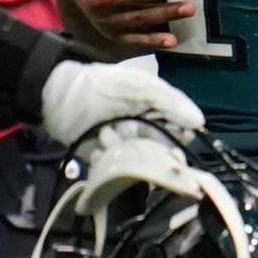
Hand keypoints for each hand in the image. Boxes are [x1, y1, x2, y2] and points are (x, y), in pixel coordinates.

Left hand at [37, 54, 202, 148]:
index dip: (178, 141)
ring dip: (123, 151)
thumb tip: (198, 122)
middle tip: (129, 136)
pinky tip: (96, 147)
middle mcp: (145, 134)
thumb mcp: (139, 87)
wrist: (59, 94)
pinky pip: (115, 172)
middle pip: (160, 154)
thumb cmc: (102, 86)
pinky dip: (106, 162)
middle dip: (146, 149)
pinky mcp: (106, 162)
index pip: (180, 134)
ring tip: (105, 135)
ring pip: (138, 164)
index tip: (171, 144)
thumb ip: (170, 102)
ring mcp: (125, 149)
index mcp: (158, 115)